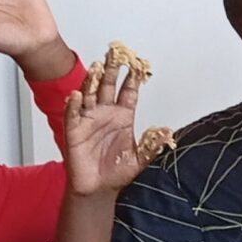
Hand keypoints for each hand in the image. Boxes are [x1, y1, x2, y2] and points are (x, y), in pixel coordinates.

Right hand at [62, 52, 147, 198]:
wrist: (98, 189)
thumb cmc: (116, 173)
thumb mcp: (141, 159)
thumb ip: (153, 145)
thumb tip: (168, 132)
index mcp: (123, 117)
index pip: (128, 92)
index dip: (132, 78)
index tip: (138, 64)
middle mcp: (105, 114)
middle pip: (108, 86)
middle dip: (111, 69)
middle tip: (115, 53)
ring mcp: (89, 120)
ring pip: (89, 94)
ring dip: (91, 81)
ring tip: (97, 67)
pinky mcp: (74, 131)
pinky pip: (72, 114)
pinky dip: (73, 104)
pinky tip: (76, 95)